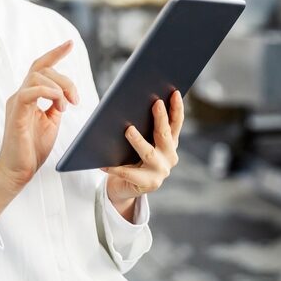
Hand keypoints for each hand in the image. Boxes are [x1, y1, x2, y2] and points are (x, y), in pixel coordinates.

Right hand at [0, 40, 79, 190]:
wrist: (18, 171)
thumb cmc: (32, 149)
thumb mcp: (51, 122)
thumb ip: (56, 105)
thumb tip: (66, 95)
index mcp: (29, 96)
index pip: (41, 68)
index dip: (55, 54)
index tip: (69, 43)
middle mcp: (21, 95)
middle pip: (43, 69)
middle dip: (65, 79)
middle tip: (76, 100)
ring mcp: (16, 103)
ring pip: (37, 76)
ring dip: (59, 87)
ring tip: (66, 106)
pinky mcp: (15, 113)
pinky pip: (29, 92)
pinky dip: (46, 92)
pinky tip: (58, 102)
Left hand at [102, 91, 183, 212]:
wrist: (126, 188)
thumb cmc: (132, 158)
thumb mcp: (143, 141)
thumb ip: (144, 127)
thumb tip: (132, 104)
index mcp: (170, 144)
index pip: (176, 123)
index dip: (177, 108)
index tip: (174, 92)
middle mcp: (169, 157)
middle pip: (164, 135)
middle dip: (161, 118)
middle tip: (156, 103)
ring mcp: (160, 172)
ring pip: (148, 153)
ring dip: (138, 140)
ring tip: (128, 130)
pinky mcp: (148, 184)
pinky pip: (128, 173)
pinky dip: (115, 167)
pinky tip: (104, 162)